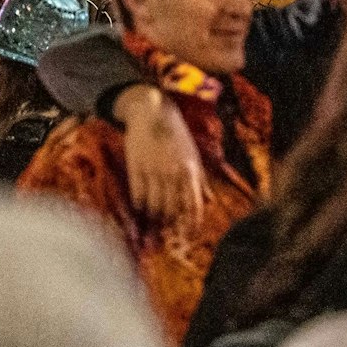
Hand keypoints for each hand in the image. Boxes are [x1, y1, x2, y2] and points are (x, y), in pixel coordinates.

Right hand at [112, 85, 203, 221]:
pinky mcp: (136, 167)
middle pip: (172, 208)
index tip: (191, 233)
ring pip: (154, 205)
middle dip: (170, 220)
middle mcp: (173, 173)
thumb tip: (211, 199)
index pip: (194, 203)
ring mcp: (154, 171)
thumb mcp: (194, 155)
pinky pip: (138, 194)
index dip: (193, 222)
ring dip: (154, 215)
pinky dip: (140, 204)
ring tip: (154, 217)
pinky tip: (141, 205)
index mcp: (191, 170)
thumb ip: (201, 179)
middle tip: (167, 226)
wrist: (152, 113)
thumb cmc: (177, 135)